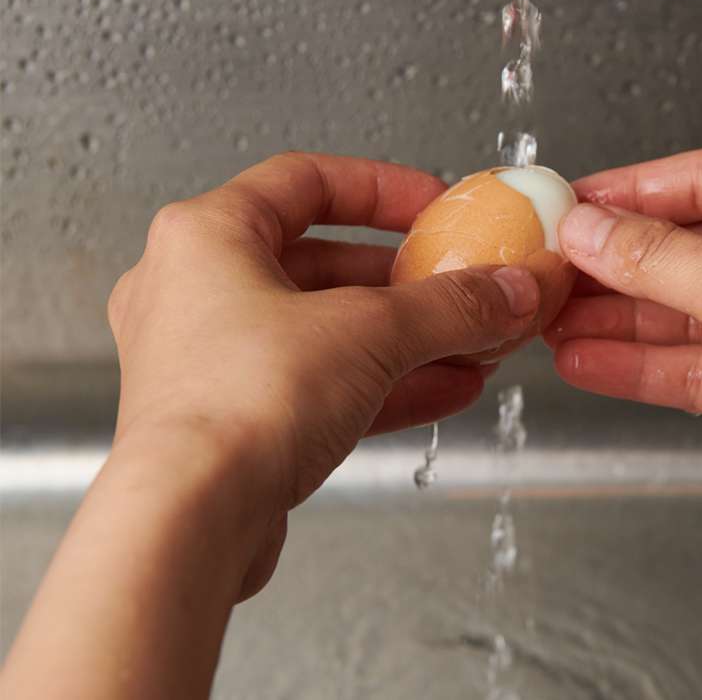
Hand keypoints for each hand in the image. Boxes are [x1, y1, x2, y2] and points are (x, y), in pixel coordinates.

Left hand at [108, 151, 539, 597]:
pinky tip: (443, 389)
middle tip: (459, 282)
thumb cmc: (235, 407)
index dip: (382, 188)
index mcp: (206, 235)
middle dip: (405, 280)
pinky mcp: (228, 426)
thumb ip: (450, 305)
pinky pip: (316, 385)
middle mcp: (194, 291)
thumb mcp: (371, 331)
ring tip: (470, 343)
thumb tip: (509, 290)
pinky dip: (380, 383)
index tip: (434, 206)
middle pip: (322, 262)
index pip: (306, 180)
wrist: (187, 527)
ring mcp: (207, 361)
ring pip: (324, 330)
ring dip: (404, 337)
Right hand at [547, 148, 701, 629]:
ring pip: (683, 311)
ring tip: (549, 319)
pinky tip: (588, 360)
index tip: (570, 203)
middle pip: (687, 248)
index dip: (631, 191)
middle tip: (548, 267)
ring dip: (616, 316)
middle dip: (615, 261)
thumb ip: (658, 258)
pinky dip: (639, 364)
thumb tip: (590, 229)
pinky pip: (692, 366)